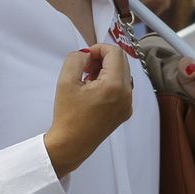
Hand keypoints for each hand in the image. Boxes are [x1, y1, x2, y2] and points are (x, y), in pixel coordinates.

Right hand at [44, 44, 133, 177]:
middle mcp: (127, 94)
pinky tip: (93, 93)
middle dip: (103, 59)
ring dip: (106, 70)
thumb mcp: (66, 81)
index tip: (84, 57)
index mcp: (115, 85)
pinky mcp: (125, 113)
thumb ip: (76, 59)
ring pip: (122, 74)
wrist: (71, 144)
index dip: (98, 48)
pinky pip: (122, 88)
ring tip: (87, 81)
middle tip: (85, 68)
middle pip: (121, 62)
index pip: (115, 53)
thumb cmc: (67, 115)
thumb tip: (86, 55)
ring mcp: (128, 105)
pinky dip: (110, 83)